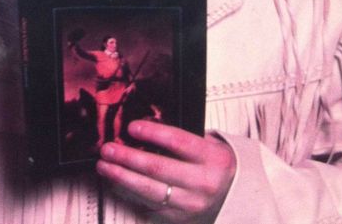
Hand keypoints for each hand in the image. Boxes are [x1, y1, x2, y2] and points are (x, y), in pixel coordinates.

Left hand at [97, 120, 235, 222]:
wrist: (237, 197)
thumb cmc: (218, 165)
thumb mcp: (211, 145)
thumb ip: (185, 138)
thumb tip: (148, 129)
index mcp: (212, 159)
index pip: (178, 142)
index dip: (152, 134)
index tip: (132, 127)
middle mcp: (202, 183)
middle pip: (158, 168)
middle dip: (127, 157)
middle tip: (108, 149)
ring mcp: (191, 205)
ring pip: (150, 191)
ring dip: (122, 177)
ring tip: (105, 166)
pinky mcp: (181, 220)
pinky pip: (151, 207)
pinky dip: (131, 194)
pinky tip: (117, 183)